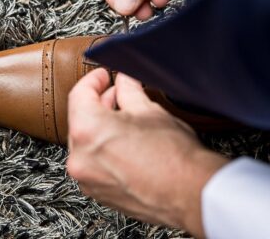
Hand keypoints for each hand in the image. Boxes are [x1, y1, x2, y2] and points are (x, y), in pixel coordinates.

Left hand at [66, 69, 227, 236]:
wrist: (190, 193)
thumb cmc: (174, 156)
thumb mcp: (150, 110)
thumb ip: (129, 90)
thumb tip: (124, 80)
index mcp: (89, 130)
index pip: (79, 95)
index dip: (93, 80)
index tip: (103, 76)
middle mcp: (80, 158)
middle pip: (80, 120)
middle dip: (99, 104)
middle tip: (117, 93)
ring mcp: (87, 179)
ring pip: (86, 143)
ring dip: (101, 128)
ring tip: (126, 119)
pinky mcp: (98, 193)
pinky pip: (93, 164)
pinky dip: (104, 150)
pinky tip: (125, 143)